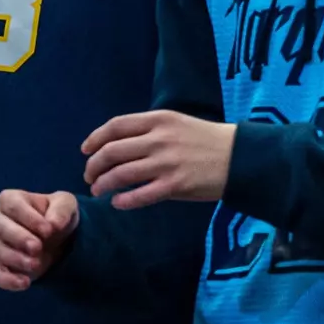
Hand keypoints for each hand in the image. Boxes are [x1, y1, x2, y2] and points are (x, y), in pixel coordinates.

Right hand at [0, 189, 77, 291]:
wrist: (60, 238)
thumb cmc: (57, 215)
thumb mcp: (66, 205)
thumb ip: (61, 210)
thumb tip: (53, 224)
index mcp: (11, 200)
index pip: (11, 204)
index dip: (28, 217)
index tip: (48, 230)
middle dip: (19, 238)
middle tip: (38, 247)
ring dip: (16, 259)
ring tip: (36, 264)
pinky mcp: (0, 266)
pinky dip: (9, 280)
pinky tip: (25, 283)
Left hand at [82, 110, 236, 209]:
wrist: (238, 157)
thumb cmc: (206, 140)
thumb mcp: (177, 124)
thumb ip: (150, 131)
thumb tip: (117, 145)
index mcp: (159, 119)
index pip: (116, 126)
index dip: (95, 139)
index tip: (85, 150)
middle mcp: (159, 139)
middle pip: (112, 151)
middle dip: (94, 166)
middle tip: (89, 176)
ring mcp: (166, 163)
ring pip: (121, 174)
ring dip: (103, 184)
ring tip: (98, 190)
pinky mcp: (175, 185)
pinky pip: (140, 195)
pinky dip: (124, 201)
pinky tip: (118, 203)